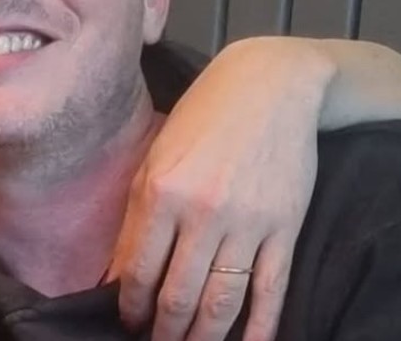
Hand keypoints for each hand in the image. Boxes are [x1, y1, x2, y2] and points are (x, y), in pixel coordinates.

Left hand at [110, 38, 326, 340]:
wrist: (270, 85)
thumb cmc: (203, 119)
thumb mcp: (155, 158)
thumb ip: (136, 218)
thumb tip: (116, 274)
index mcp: (160, 192)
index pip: (137, 270)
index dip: (129, 306)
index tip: (127, 323)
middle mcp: (200, 212)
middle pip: (177, 295)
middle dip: (164, 331)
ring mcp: (246, 222)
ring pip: (221, 301)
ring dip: (203, 336)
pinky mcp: (283, 228)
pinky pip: (270, 289)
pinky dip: (260, 326)